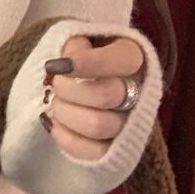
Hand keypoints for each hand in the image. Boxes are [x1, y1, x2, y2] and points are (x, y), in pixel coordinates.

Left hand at [40, 36, 145, 161]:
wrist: (87, 81)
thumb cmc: (82, 57)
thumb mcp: (79, 40)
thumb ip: (75, 45)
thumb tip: (62, 65)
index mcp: (133, 58)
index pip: (121, 60)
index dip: (85, 64)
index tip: (55, 66)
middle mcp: (140, 91)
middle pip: (106, 95)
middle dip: (68, 90)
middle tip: (55, 84)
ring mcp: (130, 124)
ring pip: (98, 125)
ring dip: (65, 113)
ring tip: (57, 103)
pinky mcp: (117, 150)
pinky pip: (93, 153)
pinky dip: (66, 138)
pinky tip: (55, 123)